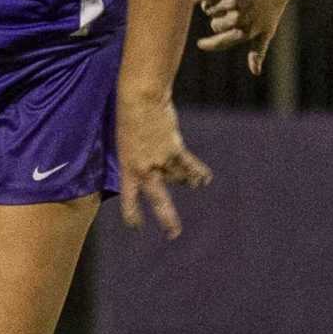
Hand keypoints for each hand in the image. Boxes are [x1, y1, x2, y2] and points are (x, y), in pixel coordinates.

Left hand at [117, 92, 211, 239]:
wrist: (140, 98)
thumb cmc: (128, 115)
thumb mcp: (126, 141)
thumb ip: (141, 157)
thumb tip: (164, 169)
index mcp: (127, 167)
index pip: (129, 198)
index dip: (132, 214)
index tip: (135, 227)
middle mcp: (145, 168)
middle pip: (159, 200)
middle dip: (167, 219)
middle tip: (174, 235)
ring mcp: (161, 160)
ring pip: (178, 178)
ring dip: (186, 181)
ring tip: (195, 184)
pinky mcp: (175, 148)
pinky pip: (190, 165)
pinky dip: (199, 173)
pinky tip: (206, 179)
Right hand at [194, 0, 295, 75]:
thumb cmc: (272, 8)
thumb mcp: (267, 31)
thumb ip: (258, 51)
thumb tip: (255, 72)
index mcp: (248, 31)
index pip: (221, 42)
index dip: (209, 44)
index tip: (200, 44)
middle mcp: (241, 17)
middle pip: (215, 25)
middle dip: (218, 20)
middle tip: (230, 12)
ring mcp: (235, 1)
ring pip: (211, 9)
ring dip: (215, 6)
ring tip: (228, 0)